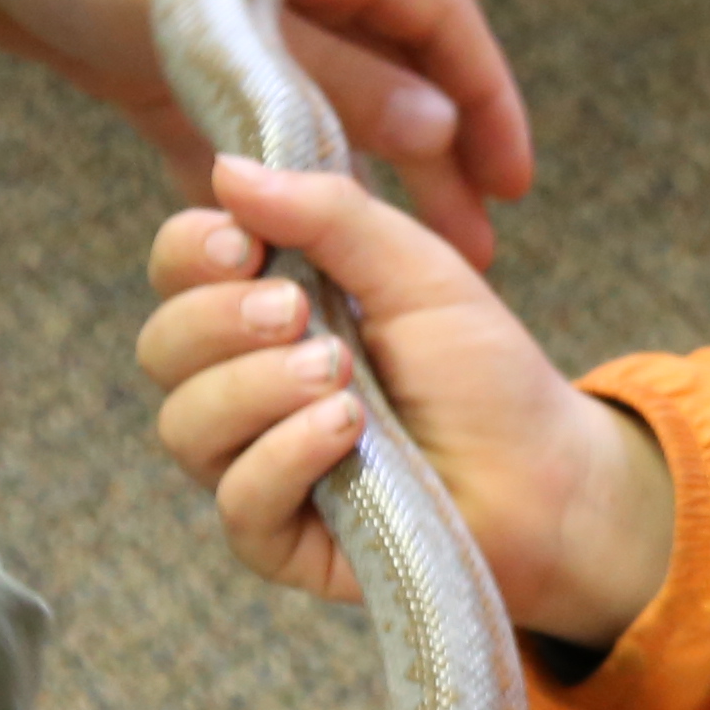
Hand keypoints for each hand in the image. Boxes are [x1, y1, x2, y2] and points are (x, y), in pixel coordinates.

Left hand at [0, 0, 533, 258]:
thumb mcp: (222, 13)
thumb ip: (328, 75)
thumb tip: (435, 130)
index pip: (436, 22)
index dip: (484, 99)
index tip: (511, 184)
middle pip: (387, 78)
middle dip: (433, 165)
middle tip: (473, 254)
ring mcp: (223, 31)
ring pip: (312, 121)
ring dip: (350, 193)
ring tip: (387, 274)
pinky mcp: (157, 69)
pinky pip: (223, 146)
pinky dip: (248, 200)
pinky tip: (272, 265)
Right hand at [137, 154, 676, 644]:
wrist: (547, 473)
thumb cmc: (481, 370)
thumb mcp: (416, 271)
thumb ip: (330, 214)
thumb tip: (229, 171)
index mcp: (266, 309)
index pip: (177, 270)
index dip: (190, 252)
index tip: (244, 245)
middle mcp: (244, 385)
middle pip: (162, 347)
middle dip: (222, 320)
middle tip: (301, 313)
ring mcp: (255, 463)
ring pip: (186, 426)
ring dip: (258, 389)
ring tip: (342, 379)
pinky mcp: (281, 538)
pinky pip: (238, 501)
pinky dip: (285, 457)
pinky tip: (346, 436)